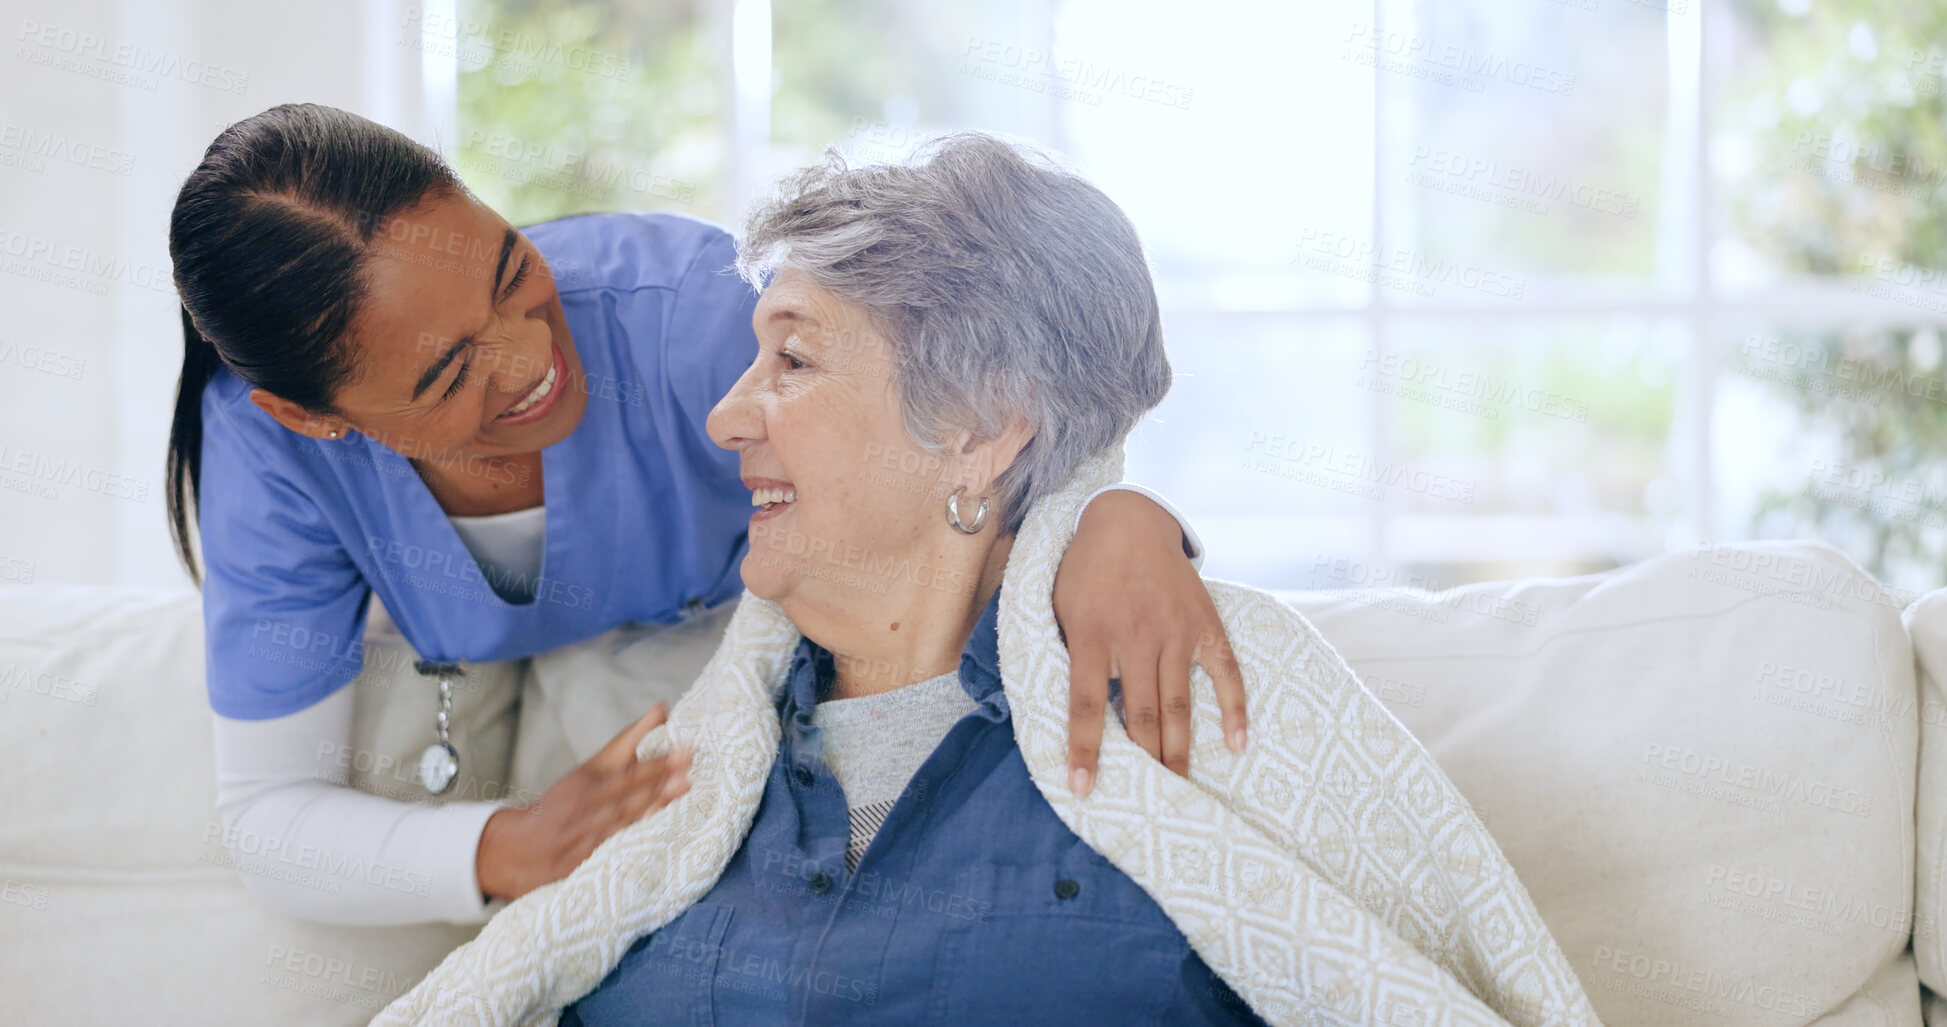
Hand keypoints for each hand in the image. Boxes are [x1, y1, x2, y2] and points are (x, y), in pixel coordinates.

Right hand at [475, 703, 691, 901]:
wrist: (517, 849)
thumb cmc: (564, 804)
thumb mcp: (591, 771)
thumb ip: (628, 742)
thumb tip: (663, 708)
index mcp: (584, 783)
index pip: (625, 771)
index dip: (655, 762)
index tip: (684, 750)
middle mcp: (581, 807)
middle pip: (626, 793)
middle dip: (659, 781)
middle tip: (689, 768)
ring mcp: (580, 836)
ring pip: (620, 820)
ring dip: (652, 807)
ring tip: (681, 793)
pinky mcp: (579, 863)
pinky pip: (610, 851)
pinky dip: (631, 841)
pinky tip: (655, 835)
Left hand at [1053, 489, 1246, 797]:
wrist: (1128, 521)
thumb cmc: (1086, 571)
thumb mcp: (1060, 608)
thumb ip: (1069, 655)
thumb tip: (1072, 711)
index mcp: (1093, 635)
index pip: (1084, 704)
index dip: (1084, 750)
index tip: (1083, 788)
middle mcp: (1136, 636)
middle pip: (1140, 713)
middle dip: (1142, 760)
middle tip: (1148, 800)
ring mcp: (1176, 632)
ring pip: (1178, 704)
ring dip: (1179, 749)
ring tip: (1179, 786)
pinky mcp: (1205, 626)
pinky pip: (1226, 674)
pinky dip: (1233, 710)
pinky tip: (1235, 744)